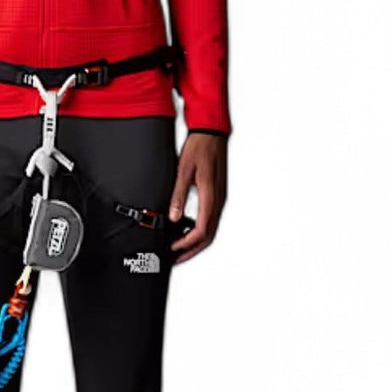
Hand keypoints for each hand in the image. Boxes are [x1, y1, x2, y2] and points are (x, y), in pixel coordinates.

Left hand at [167, 132, 226, 264]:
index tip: (173, 249)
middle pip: (208, 236)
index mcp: (211, 196)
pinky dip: (199, 230)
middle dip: (191, 250)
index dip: (186, 244)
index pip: (202, 230)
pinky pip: (210, 219)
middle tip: (175, 258)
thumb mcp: (184, 170)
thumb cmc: (200, 147)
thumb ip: (178, 195)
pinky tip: (186, 231)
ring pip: (210, 229)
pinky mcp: (216, 195)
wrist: (212, 132)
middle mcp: (218, 200)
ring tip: (179, 249)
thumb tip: (174, 217)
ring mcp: (219, 198)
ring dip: (195, 242)